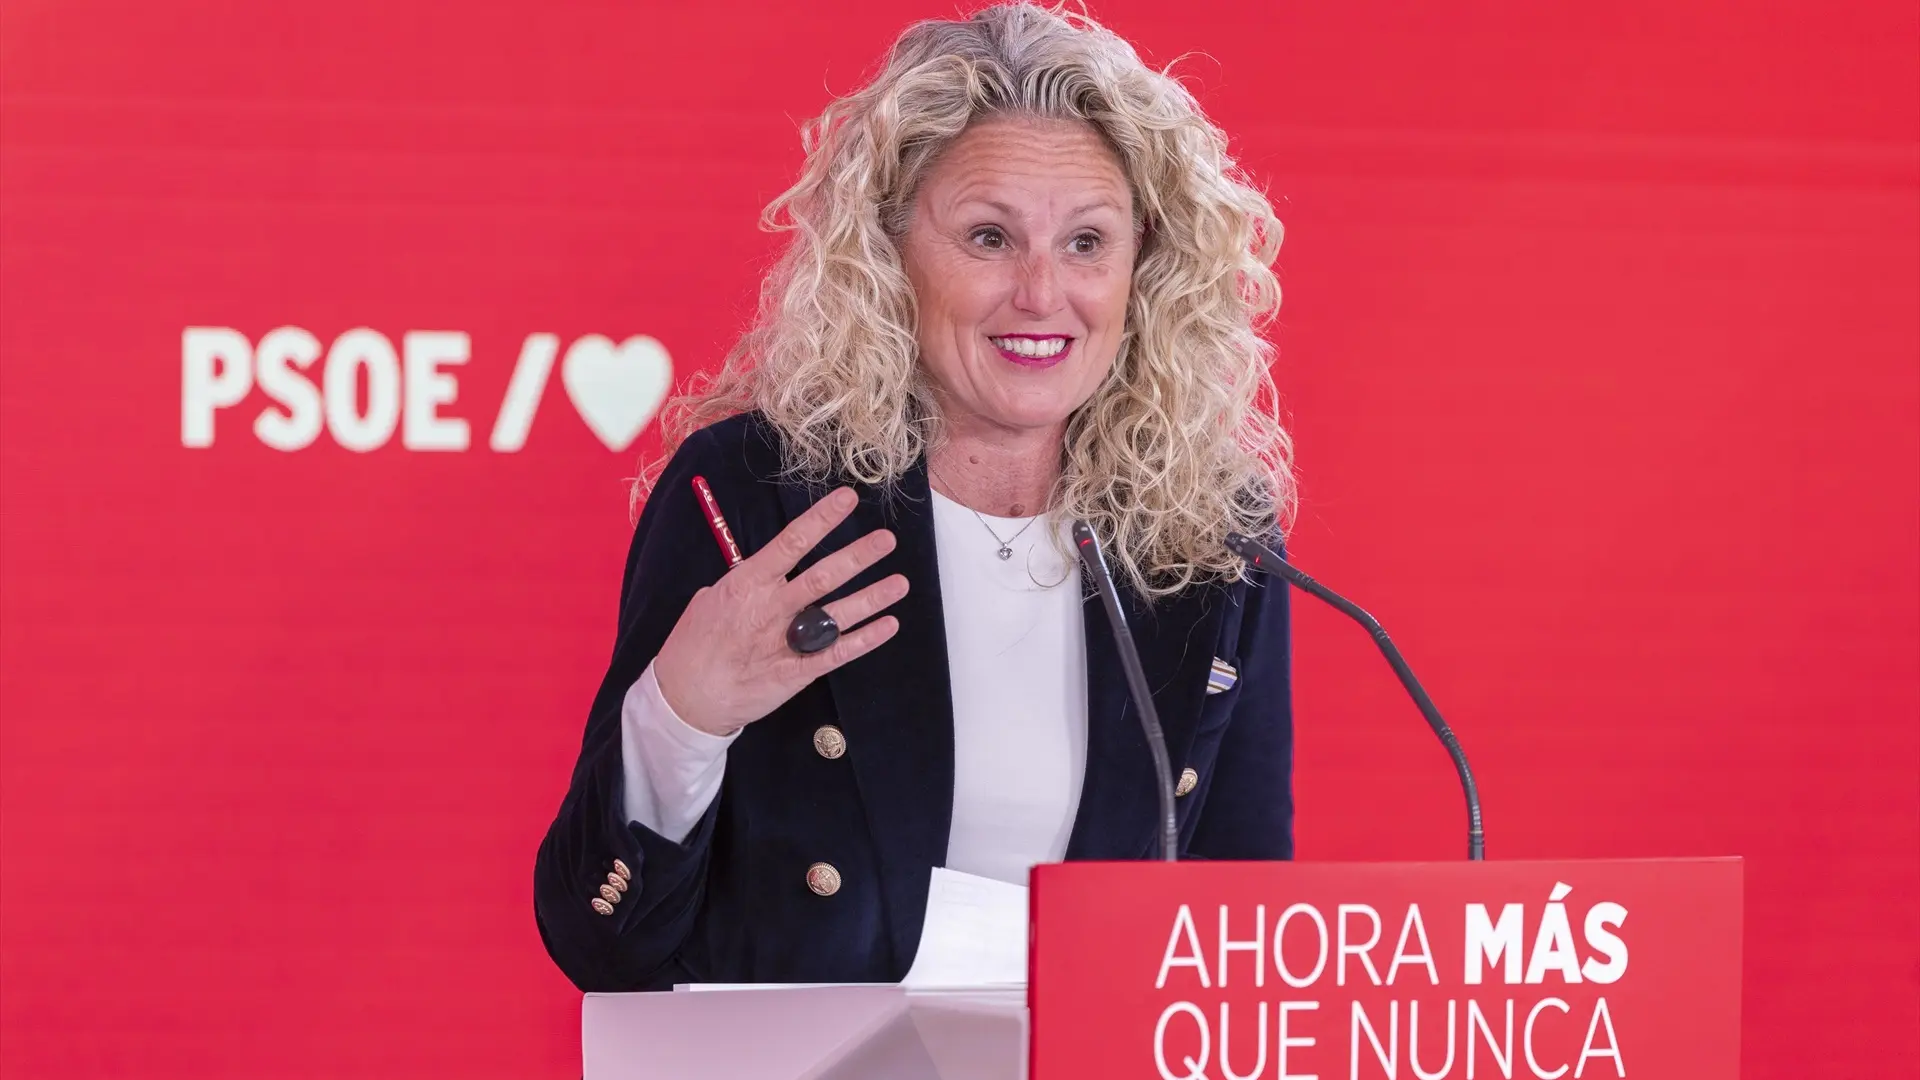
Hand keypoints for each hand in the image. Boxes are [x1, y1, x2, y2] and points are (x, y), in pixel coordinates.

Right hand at [653, 486, 908, 735]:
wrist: (686, 699)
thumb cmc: (692, 646)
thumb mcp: (709, 601)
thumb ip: (740, 585)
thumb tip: (759, 571)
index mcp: (747, 584)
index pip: (791, 543)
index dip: (822, 519)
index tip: (848, 499)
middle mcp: (772, 608)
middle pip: (824, 576)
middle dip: (858, 556)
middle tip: (886, 540)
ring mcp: (787, 641)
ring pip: (838, 614)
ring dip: (872, 597)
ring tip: (900, 582)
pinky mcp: (797, 672)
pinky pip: (837, 653)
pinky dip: (865, 639)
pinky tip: (888, 625)